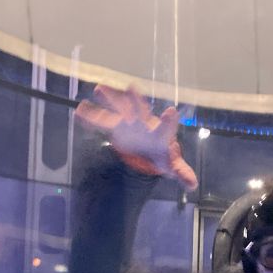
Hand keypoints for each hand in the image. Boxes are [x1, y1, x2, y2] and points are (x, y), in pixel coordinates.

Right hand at [76, 85, 197, 190]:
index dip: (168, 121)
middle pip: (140, 110)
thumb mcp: (172, 165)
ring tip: (100, 88)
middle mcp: (144, 122)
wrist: (150, 146)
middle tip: (131, 87)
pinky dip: (91, 117)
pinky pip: (102, 121)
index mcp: (160, 133)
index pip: (166, 127)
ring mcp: (129, 121)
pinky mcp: (116, 126)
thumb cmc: (162, 153)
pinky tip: (80, 111)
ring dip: (110, 99)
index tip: (170, 112)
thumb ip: (181, 172)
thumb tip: (192, 184)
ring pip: (119, 108)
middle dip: (135, 100)